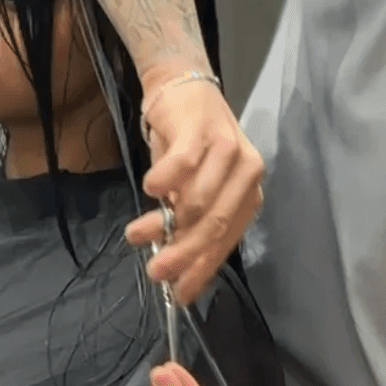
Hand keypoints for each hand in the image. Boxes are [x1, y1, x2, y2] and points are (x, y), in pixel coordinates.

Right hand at [124, 72, 262, 303]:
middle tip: (156, 274)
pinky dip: (161, 184)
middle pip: (214, 225)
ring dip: (161, 224)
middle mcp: (247, 173)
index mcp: (249, 192)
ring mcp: (228, 150)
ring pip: (196, 203)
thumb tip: (174, 270)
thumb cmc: (189, 147)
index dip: (203, 269)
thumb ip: (189, 223)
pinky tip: (148, 189)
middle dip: (183, 255)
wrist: (183, 90)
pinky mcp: (202, 131)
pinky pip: (180, 168)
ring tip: (136, 235)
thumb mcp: (194, 189)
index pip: (227, 240)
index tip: (180, 295)